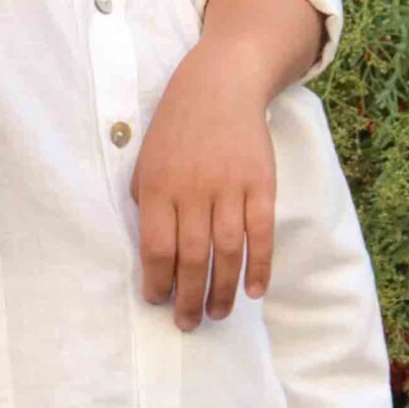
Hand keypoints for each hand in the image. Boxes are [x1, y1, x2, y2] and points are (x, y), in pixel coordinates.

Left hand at [132, 35, 278, 328]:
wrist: (221, 83)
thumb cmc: (177, 126)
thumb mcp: (147, 159)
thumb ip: (148, 202)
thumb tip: (154, 253)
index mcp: (158, 186)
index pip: (156, 248)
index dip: (157, 281)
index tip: (158, 302)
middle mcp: (193, 189)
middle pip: (192, 258)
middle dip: (188, 298)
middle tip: (188, 324)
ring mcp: (230, 186)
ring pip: (227, 251)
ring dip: (222, 290)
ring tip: (217, 315)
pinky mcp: (261, 183)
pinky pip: (261, 233)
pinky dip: (260, 266)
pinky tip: (254, 291)